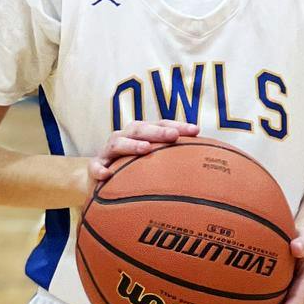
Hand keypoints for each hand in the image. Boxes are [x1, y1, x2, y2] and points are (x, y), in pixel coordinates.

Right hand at [78, 119, 200, 200]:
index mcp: (142, 133)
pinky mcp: (95, 166)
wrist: (101, 179)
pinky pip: (96, 167)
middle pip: (140, 128)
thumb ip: (175, 163)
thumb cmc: (134, 169)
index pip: (161, 124)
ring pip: (118, 143)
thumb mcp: (153, 164)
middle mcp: (125, 137)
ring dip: (132, 145)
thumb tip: (207, 170)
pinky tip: (107, 175)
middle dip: (157, 131)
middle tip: (173, 136)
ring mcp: (108, 151)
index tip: (196, 130)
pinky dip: (100, 170)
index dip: (178, 125)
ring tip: (146, 149)